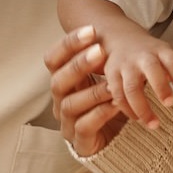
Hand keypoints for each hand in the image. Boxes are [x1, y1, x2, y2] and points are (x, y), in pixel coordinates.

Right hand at [46, 27, 128, 156]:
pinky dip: (99, 114)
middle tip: (100, 51)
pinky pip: (84, 126)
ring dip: (92, 92)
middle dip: (78, 64)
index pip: (54, 59)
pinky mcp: (80, 142)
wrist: (118, 141)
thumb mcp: (107, 79)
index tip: (91, 30)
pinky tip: (115, 105)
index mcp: (65, 81)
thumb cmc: (111, 103)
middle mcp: (61, 100)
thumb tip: (111, 33)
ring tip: (112, 84)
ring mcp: (68, 122)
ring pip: (70, 104)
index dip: (68, 44)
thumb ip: (105, 61)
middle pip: (58, 81)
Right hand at [91, 20, 172, 128]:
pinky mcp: (111, 75)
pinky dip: (127, 109)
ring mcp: (125, 66)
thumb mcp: (169, 58)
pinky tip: (137, 119)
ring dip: (142, 107)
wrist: (119, 38)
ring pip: (130, 87)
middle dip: (160, 87)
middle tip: (170, 104)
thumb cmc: (150, 53)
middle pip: (151, 70)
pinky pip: (117, 95)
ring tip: (154, 124)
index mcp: (161, 51)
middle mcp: (142, 56)